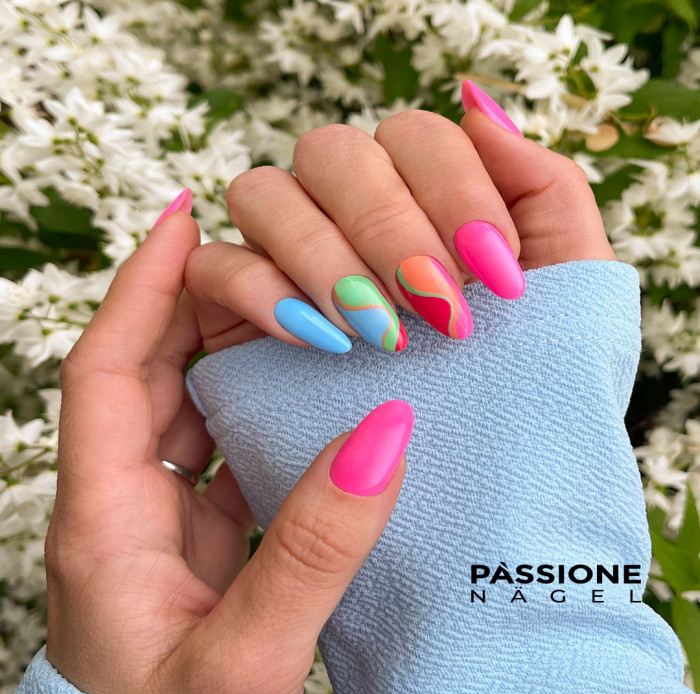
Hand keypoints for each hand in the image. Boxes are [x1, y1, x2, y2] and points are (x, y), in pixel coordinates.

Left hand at [45, 208, 409, 693]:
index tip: (185, 221)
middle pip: (149, 369)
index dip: (142, 287)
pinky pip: (221, 445)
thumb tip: (382, 440)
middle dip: (205, 305)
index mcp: (102, 520)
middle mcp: (121, 503)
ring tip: (297, 311)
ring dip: (235, 352)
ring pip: (187, 402)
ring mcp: (159, 518)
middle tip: (277, 263)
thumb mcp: (245, 658)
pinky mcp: (197, 537)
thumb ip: (310, 554)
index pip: (105, 368)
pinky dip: (258, 408)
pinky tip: (306, 393)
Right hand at [185, 83, 614, 355]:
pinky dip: (260, 292)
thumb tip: (477, 105)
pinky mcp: (233, 308)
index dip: (456, 191)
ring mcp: (284, 253)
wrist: (477, 476)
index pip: (416, 137)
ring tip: (379, 333)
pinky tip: (317, 339)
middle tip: (437, 307)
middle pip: (334, 151)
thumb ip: (543, 189)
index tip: (498, 274)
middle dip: (389, 225)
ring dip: (323, 256)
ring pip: (262, 192)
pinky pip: (214, 265)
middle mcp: (345, 212)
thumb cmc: (525, 379)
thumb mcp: (565, 288)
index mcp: (419, 195)